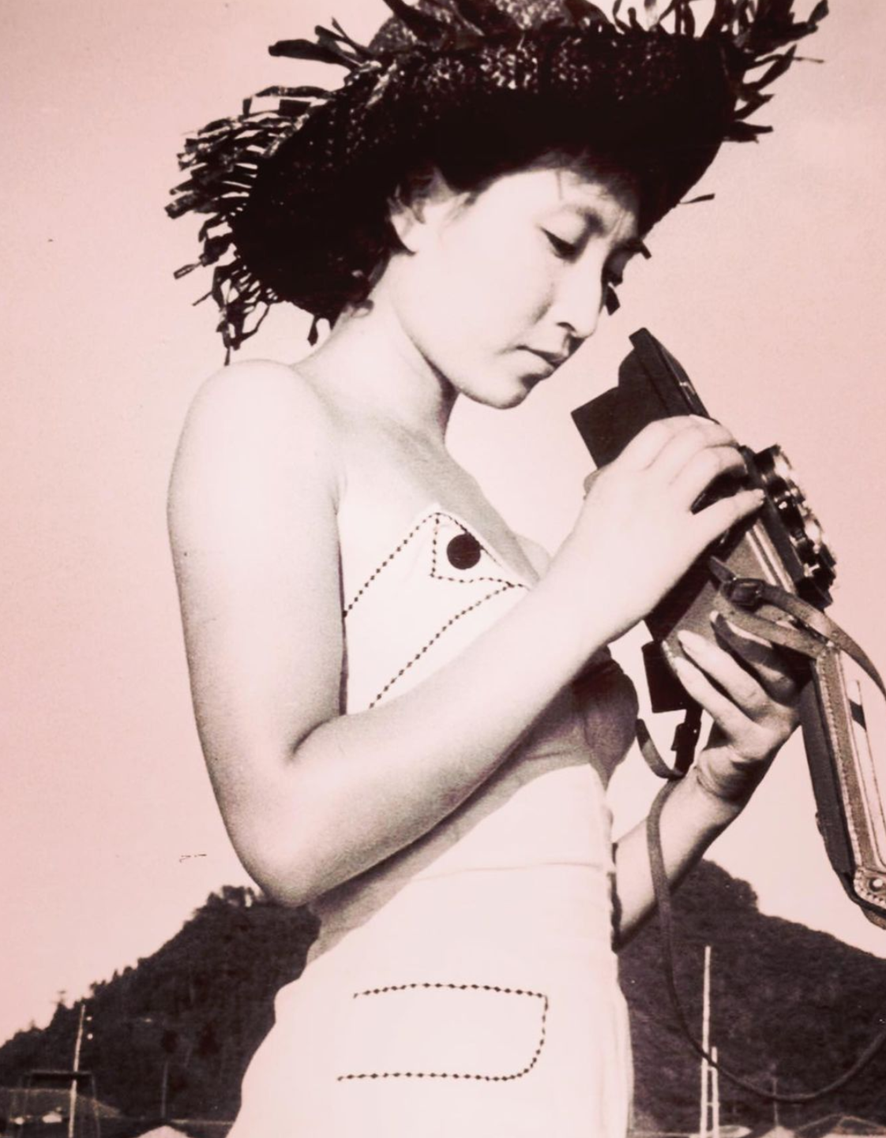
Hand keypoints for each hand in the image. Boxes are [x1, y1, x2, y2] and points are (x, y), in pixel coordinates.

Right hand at [558, 416, 764, 642]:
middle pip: (690, 440)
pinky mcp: (685, 541)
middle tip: (727, 442)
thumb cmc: (579, 566)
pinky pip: (725, 510)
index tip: (699, 427)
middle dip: (717, 435)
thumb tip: (632, 488)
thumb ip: (617, 493)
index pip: (658, 431)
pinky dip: (745, 501)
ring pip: (710, 463)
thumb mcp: (593, 512)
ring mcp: (665, 511)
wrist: (579, 600)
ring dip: (731, 458)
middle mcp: (643, 486)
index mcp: (617, 477)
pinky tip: (753, 500)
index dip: (686, 423)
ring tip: (739, 466)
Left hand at [670, 614, 799, 806]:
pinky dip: (699, 686)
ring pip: (745, 687)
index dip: (768, 626)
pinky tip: (681, 668)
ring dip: (712, 660)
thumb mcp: (742, 685)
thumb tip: (720, 614)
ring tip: (687, 640)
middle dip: (742, 637)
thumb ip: (742, 657)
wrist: (723, 775)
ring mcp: (775, 729)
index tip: (742, 603)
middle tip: (715, 616)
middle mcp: (792, 705)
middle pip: (772, 665)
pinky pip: (723, 711)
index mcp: (795, 685)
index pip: (788, 649)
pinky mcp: (753, 747)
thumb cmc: (731, 720)